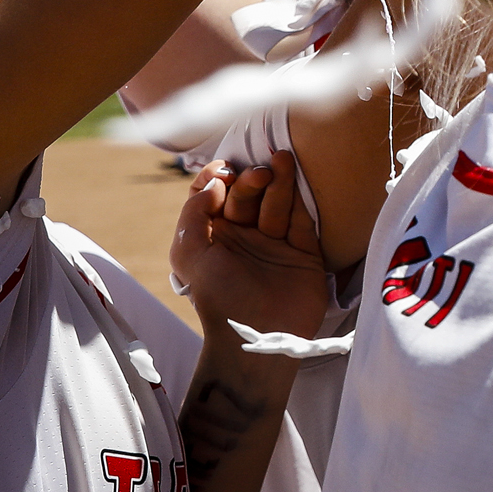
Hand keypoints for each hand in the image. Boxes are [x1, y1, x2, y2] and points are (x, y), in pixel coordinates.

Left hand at [169, 152, 331, 342]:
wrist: (260, 332)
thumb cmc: (219, 296)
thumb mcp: (190, 254)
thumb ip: (194, 214)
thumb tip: (217, 182)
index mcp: (212, 237)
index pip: (213, 197)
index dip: (217, 178)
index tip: (224, 168)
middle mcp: (242, 237)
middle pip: (247, 196)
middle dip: (252, 179)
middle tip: (260, 171)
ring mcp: (273, 244)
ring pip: (276, 204)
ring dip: (280, 181)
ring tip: (282, 158)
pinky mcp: (302, 252)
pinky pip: (302, 221)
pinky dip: (301, 202)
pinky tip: (300, 184)